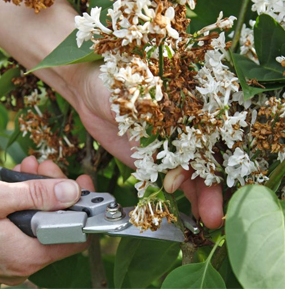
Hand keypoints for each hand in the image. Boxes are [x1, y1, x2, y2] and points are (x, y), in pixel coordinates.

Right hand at [0, 156, 93, 284]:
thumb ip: (37, 195)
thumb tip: (72, 192)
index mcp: (26, 255)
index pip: (75, 236)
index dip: (82, 207)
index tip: (81, 182)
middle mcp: (24, 262)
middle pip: (58, 223)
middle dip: (57, 190)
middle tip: (48, 168)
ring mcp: (13, 256)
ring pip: (42, 219)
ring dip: (41, 191)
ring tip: (31, 169)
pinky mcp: (4, 247)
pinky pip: (26, 222)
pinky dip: (27, 200)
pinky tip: (20, 180)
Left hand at [66, 63, 223, 228]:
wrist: (89, 93)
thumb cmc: (114, 85)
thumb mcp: (136, 102)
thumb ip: (157, 130)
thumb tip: (173, 173)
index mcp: (184, 109)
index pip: (207, 139)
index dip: (213, 162)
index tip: (216, 184)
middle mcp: (180, 130)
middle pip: (202, 161)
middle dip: (209, 188)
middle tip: (214, 215)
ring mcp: (164, 147)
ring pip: (187, 174)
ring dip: (198, 197)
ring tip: (206, 220)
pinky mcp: (148, 160)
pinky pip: (165, 179)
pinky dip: (175, 195)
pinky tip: (186, 210)